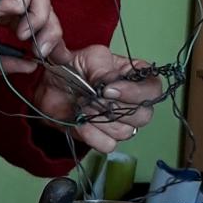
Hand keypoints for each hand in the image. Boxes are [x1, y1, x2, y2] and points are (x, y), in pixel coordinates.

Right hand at [0, 0, 64, 72]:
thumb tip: (31, 66)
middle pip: (45, 4)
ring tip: (20, 32)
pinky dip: (20, 2)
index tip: (56, 57)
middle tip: (40, 49)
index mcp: (4, 12)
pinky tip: (2, 13)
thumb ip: (4, 61)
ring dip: (37, 16)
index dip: (51, 36)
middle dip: (51, 29)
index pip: (38, 19)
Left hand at [35, 43, 161, 154]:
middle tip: (92, 97)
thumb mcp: (90, 58)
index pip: (152, 90)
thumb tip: (111, 83)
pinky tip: (81, 122)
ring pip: (126, 132)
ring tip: (83, 105)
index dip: (134, 93)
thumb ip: (102, 68)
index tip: (108, 89)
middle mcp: (134, 102)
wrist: (49, 88)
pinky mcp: (105, 138)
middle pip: (143, 116)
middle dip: (114, 108)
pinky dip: (92, 134)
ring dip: (100, 119)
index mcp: (137, 78)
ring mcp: (121, 122)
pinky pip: (108, 144)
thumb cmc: (74, 68)